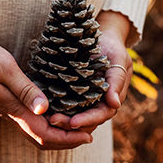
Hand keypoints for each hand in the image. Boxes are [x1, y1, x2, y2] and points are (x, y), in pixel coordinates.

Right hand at [0, 35, 92, 149]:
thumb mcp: (3, 67)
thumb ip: (25, 88)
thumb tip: (46, 109)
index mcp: (13, 108)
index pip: (45, 134)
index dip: (69, 138)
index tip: (89, 135)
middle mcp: (11, 114)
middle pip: (43, 139)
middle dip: (68, 140)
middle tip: (90, 133)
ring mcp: (7, 110)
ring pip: (36, 132)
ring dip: (59, 134)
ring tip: (79, 125)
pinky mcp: (4, 103)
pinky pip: (29, 122)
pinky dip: (47, 123)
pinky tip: (58, 112)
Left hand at [47, 10, 132, 132]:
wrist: (102, 38)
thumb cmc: (112, 48)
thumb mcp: (118, 59)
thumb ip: (117, 80)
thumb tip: (115, 103)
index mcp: (111, 98)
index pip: (101, 115)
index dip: (87, 120)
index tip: (73, 122)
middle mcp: (98, 103)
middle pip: (86, 121)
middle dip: (70, 124)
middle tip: (53, 121)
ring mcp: (85, 100)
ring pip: (75, 117)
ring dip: (62, 121)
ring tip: (48, 119)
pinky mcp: (73, 94)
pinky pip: (65, 106)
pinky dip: (57, 110)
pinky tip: (44, 111)